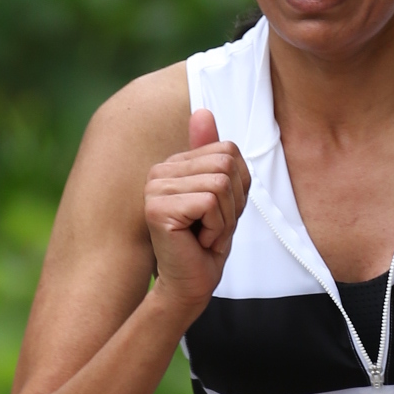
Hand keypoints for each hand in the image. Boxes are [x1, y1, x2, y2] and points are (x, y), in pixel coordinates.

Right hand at [143, 108, 249, 322]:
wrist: (191, 282)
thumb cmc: (206, 243)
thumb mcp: (221, 196)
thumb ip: (214, 155)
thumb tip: (202, 110)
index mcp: (174, 164)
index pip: (228, 152)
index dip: (238, 188)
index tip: (219, 213)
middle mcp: (160, 171)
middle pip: (226, 165)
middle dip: (233, 204)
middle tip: (213, 227)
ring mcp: (155, 188)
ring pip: (221, 184)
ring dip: (224, 219)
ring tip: (205, 234)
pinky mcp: (157, 208)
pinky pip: (210, 203)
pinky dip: (216, 228)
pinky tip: (197, 241)